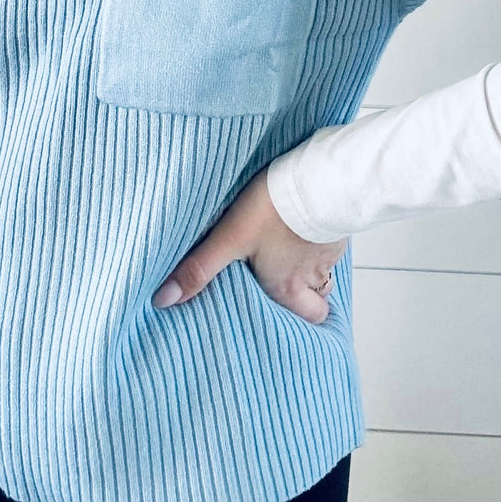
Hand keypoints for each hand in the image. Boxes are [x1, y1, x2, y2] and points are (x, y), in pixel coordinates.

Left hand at [151, 165, 348, 324]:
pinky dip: (317, 240)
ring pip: (324, 273)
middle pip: (319, 303)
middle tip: (288, 286)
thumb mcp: (228, 239)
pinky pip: (330, 244)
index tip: (284, 317)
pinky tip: (302, 227)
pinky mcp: (337, 228)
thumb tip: (164, 300)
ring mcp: (328, 253)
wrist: (317, 179)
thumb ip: (198, 269)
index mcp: (286, 288)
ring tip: (290, 254)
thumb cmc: (275, 209)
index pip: (306, 321)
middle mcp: (311, 278)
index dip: (297, 321)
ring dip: (309, 268)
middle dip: (307, 299)